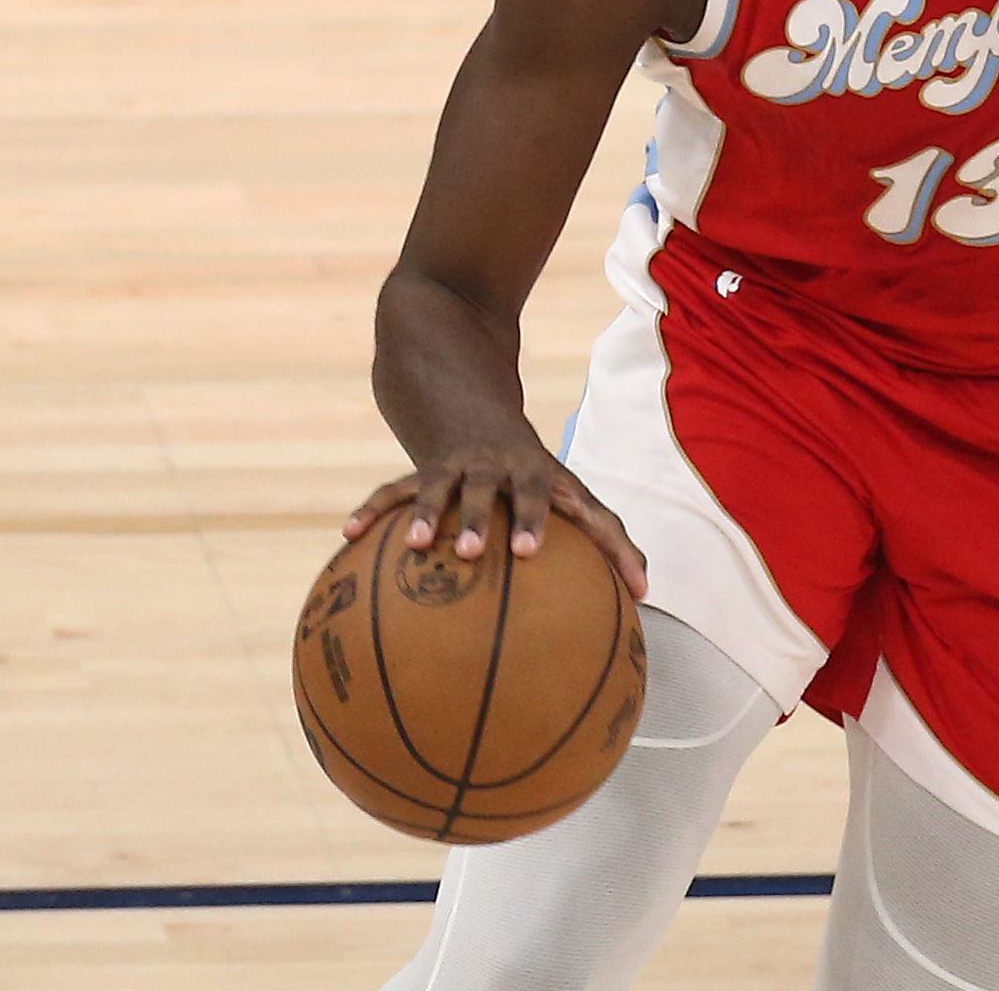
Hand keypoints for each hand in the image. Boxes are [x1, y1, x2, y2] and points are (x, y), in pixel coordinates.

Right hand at [343, 435, 648, 598]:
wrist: (474, 404)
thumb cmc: (535, 472)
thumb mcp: (569, 492)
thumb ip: (606, 541)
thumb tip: (649, 596)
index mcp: (548, 479)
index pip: (583, 507)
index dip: (594, 537)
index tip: (580, 566)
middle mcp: (509, 468)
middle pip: (512, 488)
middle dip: (509, 517)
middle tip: (500, 551)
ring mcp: (465, 465)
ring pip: (449, 486)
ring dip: (436, 513)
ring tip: (421, 545)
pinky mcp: (427, 468)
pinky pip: (396, 490)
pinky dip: (375, 510)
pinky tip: (349, 534)